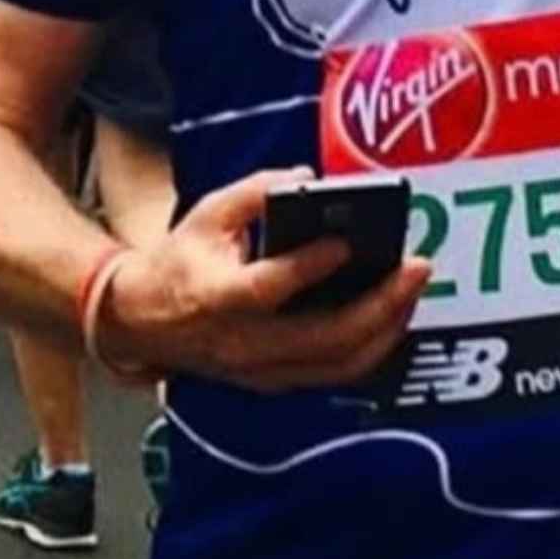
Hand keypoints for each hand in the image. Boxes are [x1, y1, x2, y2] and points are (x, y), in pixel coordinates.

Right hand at [97, 169, 428, 393]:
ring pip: (338, 365)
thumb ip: (254, 192)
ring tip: (412, 291)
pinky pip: (334, 373)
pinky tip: (392, 318)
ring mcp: (263, 370)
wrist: (142, 322)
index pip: (270, 288)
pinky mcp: (276, 381)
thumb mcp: (206, 215)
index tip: (347, 243)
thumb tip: (304, 177)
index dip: (310, 267)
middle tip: (416, 268)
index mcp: (218, 297)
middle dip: (380, 305)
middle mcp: (245, 343)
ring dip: (386, 330)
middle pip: (325, 338)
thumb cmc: (179, 263)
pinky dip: (371, 348)